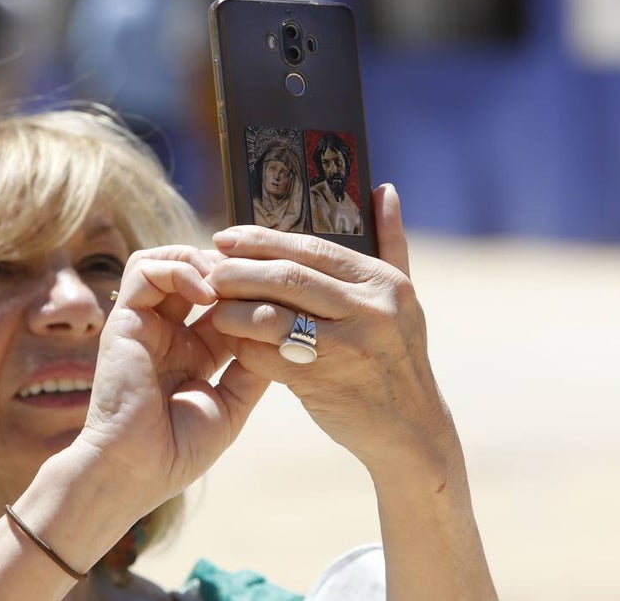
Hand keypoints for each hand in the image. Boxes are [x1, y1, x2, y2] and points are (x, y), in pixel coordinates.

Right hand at [73, 245, 269, 513]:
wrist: (135, 470)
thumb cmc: (178, 450)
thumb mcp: (232, 405)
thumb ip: (254, 366)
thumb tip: (284, 332)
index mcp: (195, 350)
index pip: (225, 300)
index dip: (248, 288)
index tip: (276, 290)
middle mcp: (170, 330)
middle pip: (198, 272)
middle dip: (228, 268)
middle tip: (254, 275)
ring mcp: (146, 323)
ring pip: (168, 260)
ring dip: (201, 261)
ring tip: (226, 283)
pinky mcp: (125, 319)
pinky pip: (144, 270)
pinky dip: (178, 269)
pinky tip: (205, 293)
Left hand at [204, 184, 459, 480]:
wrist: (410, 432)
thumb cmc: (394, 357)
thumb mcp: (402, 299)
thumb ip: (391, 243)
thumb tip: (384, 188)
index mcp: (383, 281)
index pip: (312, 247)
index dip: (262, 240)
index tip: (226, 237)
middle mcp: (371, 309)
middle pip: (287, 277)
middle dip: (239, 270)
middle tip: (209, 269)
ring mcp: (350, 347)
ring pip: (272, 315)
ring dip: (233, 309)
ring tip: (213, 305)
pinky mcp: (326, 381)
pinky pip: (269, 356)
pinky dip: (244, 346)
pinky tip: (230, 342)